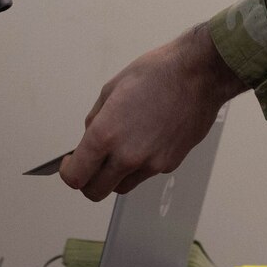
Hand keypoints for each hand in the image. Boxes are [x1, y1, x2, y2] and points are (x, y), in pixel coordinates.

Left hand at [60, 24, 247, 200]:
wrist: (198, 75)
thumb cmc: (157, 74)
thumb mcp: (111, 89)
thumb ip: (96, 119)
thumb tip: (89, 137)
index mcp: (106, 135)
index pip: (76, 177)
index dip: (68, 172)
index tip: (70, 163)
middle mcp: (127, 156)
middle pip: (95, 192)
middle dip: (87, 181)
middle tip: (89, 166)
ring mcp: (150, 164)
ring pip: (121, 187)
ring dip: (113, 176)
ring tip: (119, 151)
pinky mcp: (170, 165)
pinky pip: (145, 175)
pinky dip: (138, 166)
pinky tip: (144, 141)